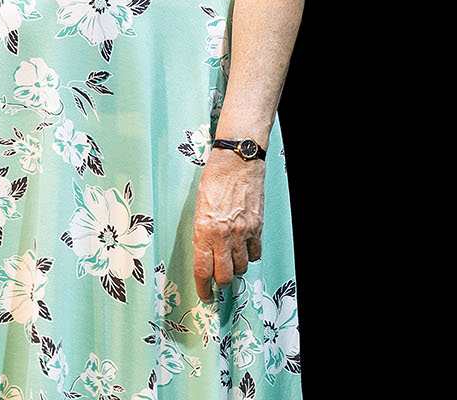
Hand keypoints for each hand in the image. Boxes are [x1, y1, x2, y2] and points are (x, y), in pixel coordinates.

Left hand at [193, 150, 266, 300]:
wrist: (237, 161)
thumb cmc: (215, 180)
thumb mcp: (199, 208)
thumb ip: (202, 233)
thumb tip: (206, 254)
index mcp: (204, 231)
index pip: (203, 270)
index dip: (203, 288)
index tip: (205, 295)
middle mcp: (223, 235)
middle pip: (224, 275)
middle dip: (220, 282)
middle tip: (218, 281)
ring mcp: (243, 231)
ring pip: (241, 266)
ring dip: (235, 269)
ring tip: (231, 263)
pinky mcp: (257, 226)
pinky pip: (255, 252)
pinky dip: (251, 255)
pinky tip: (245, 250)